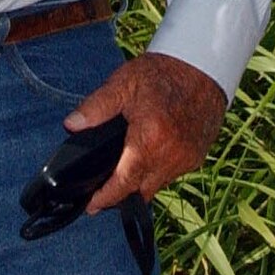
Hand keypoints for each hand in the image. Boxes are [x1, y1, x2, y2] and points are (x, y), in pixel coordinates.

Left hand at [64, 51, 225, 213]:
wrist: (202, 67)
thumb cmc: (162, 73)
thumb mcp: (123, 84)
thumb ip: (95, 107)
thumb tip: (71, 125)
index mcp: (149, 140)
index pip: (123, 183)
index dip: (105, 198)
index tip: (91, 206)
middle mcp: (170, 156)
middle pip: (140, 191)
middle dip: (120, 194)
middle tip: (101, 190)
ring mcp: (186, 160)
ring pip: (156, 185)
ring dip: (139, 183)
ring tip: (122, 172)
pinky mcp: (196, 158)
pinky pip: (170, 175)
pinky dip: (156, 172)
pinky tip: (146, 157)